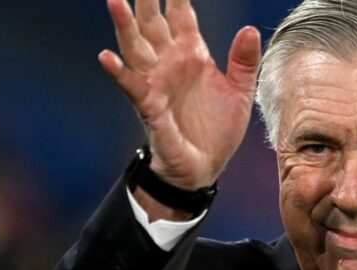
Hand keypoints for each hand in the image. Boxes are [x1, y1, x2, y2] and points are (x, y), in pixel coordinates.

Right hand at [98, 0, 260, 189]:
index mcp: (192, 55)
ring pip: (136, 47)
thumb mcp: (240, 93)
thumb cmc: (218, 130)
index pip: (181, 16)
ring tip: (116, 0)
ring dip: (124, 25)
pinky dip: (118, 72)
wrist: (205, 166)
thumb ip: (243, 61)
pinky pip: (132, 86)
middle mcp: (170, 63)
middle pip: (153, 22)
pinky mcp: (150, 107)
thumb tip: (250, 30)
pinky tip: (106, 57)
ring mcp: (157, 83)